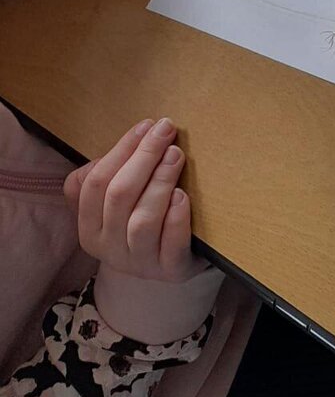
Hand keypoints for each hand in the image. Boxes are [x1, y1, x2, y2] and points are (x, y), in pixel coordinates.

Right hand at [64, 118, 198, 283]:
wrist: (169, 263)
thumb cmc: (141, 218)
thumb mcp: (115, 202)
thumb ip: (106, 177)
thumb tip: (113, 151)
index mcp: (89, 228)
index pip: (95, 184)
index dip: (121, 150)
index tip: (146, 125)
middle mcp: (109, 249)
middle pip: (119, 196)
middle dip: (144, 157)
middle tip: (165, 131)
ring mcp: (140, 263)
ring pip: (143, 221)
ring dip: (160, 182)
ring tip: (176, 155)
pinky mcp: (171, 271)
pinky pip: (171, 244)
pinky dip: (176, 218)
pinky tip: (183, 196)